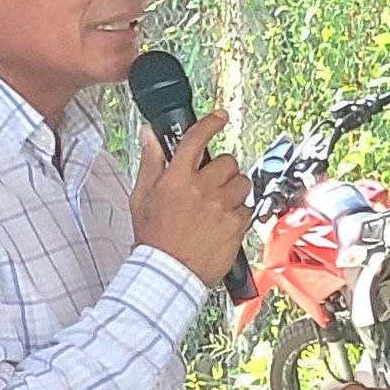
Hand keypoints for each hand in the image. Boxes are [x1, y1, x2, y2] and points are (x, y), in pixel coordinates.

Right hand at [132, 111, 254, 284]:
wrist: (167, 273)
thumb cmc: (154, 237)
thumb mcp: (141, 197)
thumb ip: (151, 163)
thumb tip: (150, 135)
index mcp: (176, 179)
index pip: (196, 140)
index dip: (210, 124)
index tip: (220, 117)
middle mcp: (201, 189)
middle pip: (227, 161)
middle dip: (222, 169)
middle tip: (212, 184)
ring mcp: (221, 207)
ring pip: (242, 182)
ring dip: (234, 189)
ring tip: (219, 204)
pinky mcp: (236, 225)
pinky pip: (247, 208)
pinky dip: (239, 213)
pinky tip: (223, 223)